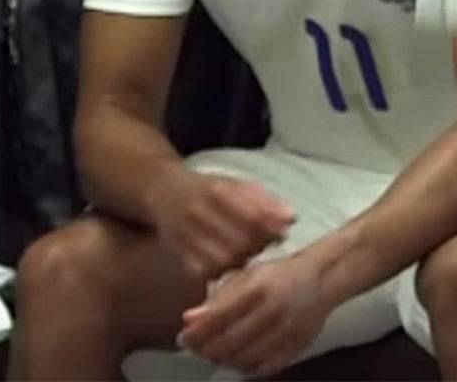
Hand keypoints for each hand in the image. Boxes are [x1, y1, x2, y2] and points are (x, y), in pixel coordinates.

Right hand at [148, 169, 295, 281]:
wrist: (163, 190)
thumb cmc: (208, 188)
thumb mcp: (237, 184)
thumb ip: (265, 202)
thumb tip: (292, 219)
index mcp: (219, 191)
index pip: (253, 216)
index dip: (271, 230)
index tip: (282, 234)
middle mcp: (200, 212)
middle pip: (239, 242)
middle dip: (258, 248)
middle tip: (266, 247)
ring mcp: (185, 234)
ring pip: (222, 260)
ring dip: (241, 262)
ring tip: (249, 255)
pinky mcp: (176, 252)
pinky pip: (203, 271)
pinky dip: (220, 272)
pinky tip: (229, 265)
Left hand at [177, 251, 332, 377]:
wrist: (323, 278)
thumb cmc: (281, 275)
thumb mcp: (249, 276)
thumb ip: (218, 297)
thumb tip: (188, 319)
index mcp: (258, 287)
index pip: (216, 319)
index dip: (195, 333)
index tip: (183, 338)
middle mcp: (273, 309)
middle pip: (227, 344)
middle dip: (205, 350)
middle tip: (197, 348)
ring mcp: (287, 330)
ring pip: (242, 359)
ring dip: (222, 360)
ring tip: (215, 353)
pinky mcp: (297, 346)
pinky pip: (264, 368)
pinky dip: (246, 368)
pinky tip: (238, 359)